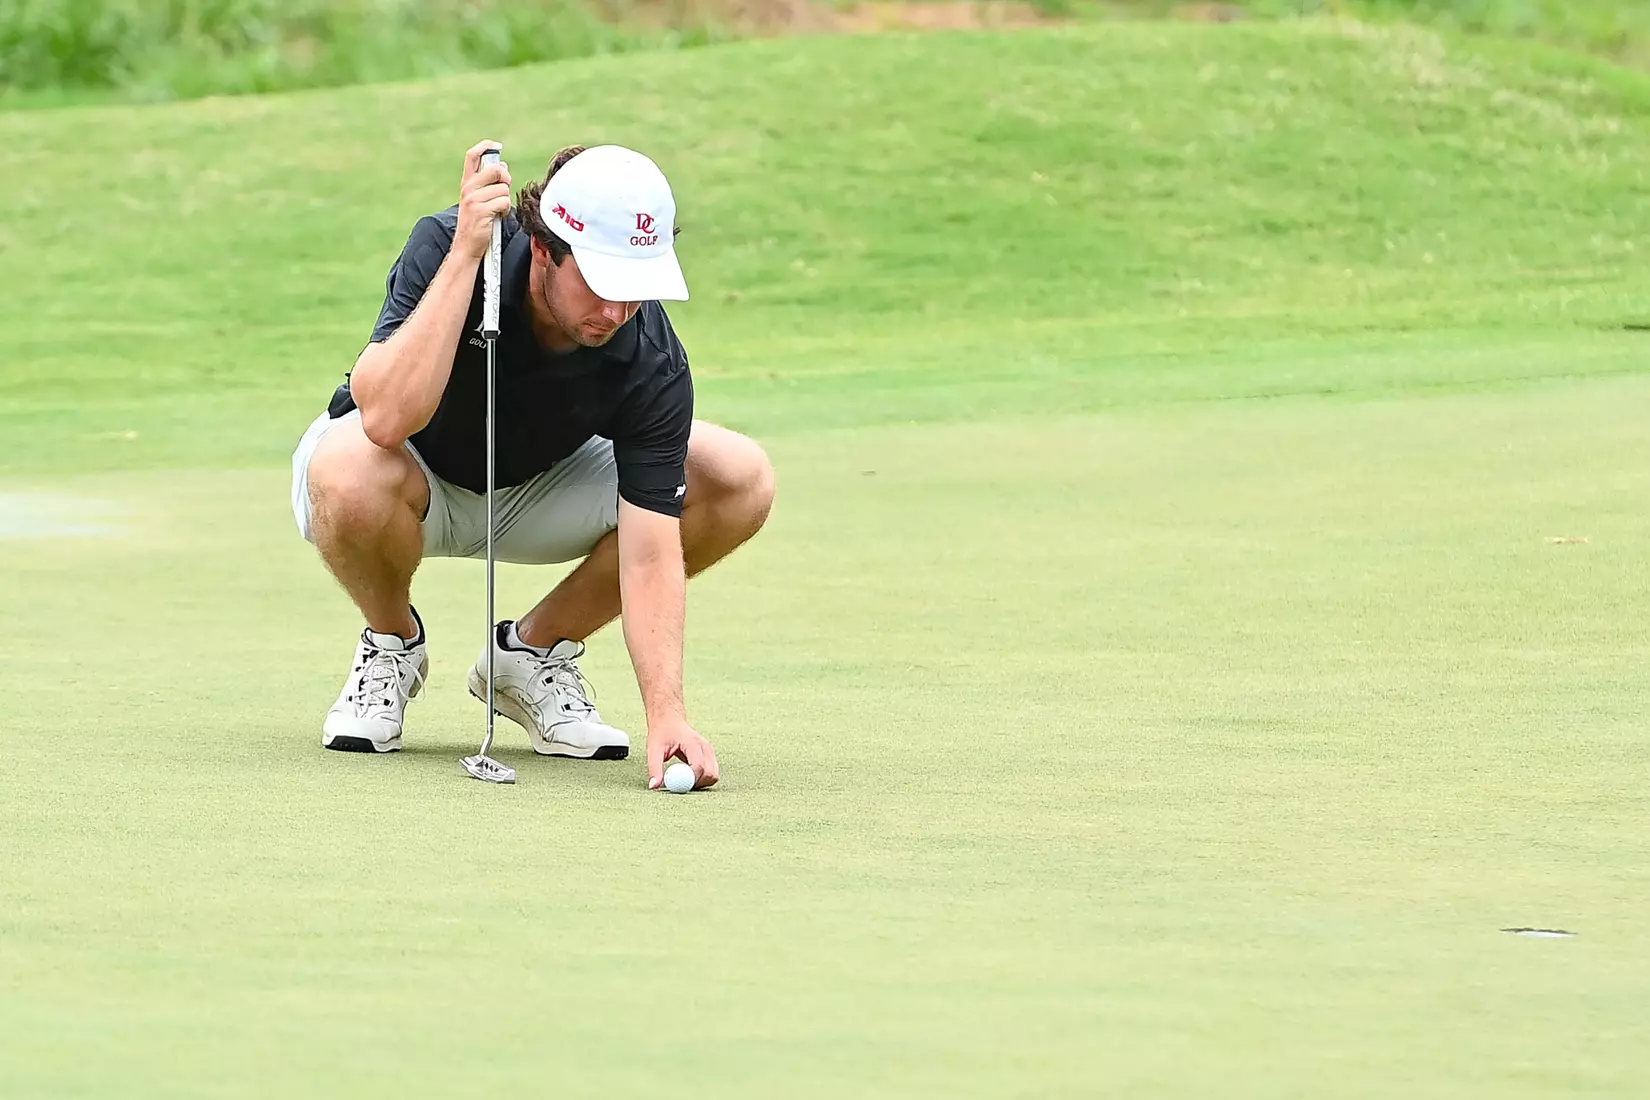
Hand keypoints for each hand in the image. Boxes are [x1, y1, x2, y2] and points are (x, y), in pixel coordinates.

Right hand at [455, 139, 512, 261]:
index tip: (497, 146)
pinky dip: (505, 210)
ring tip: (497, 210)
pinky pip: (504, 202)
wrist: (466, 247)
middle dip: (506, 179)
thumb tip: (502, 166)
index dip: (485, 146)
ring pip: (503, 189)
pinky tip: (498, 216)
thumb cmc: (476, 224)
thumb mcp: (478, 200)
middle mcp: (468, 188)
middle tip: (503, 191)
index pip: (472, 156)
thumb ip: (488, 183)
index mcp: (467, 183)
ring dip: (505, 200)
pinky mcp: (481, 210)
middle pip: (496, 170)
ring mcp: (473, 199)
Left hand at [647, 719, 719, 790]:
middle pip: (710, 774)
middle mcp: (705, 747)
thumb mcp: (654, 750)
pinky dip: (702, 779)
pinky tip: (688, 773)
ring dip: (700, 783)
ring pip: (713, 776)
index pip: (699, 766)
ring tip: (682, 777)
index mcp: (692, 743)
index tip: (677, 786)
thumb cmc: (662, 733)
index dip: (689, 780)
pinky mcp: (710, 756)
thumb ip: (655, 768)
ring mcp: (710, 751)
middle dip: (697, 784)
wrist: (670, 720)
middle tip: (679, 785)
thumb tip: (653, 786)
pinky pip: (711, 773)